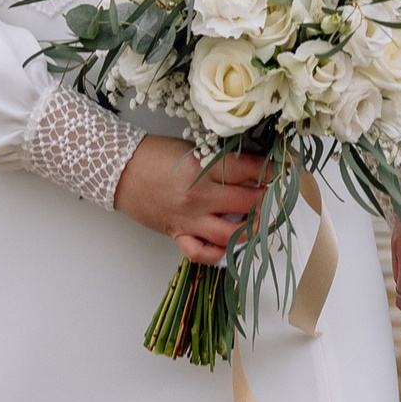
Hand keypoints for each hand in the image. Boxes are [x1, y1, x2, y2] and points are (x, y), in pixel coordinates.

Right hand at [116, 134, 269, 265]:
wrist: (118, 170)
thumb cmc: (153, 155)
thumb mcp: (191, 148)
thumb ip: (218, 161)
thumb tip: (248, 168)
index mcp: (203, 169)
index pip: (249, 170)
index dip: (271, 169)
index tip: (283, 170)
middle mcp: (200, 197)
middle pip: (248, 202)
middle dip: (268, 198)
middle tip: (276, 195)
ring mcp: (190, 219)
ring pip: (232, 234)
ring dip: (253, 229)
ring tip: (261, 221)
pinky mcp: (178, 233)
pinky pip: (202, 253)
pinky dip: (218, 253)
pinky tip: (229, 244)